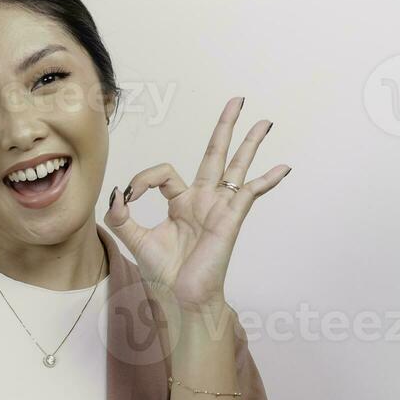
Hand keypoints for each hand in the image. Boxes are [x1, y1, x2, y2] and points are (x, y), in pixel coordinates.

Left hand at [104, 96, 290, 314]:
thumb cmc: (164, 274)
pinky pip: (250, 194)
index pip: (163, 174)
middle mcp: (203, 201)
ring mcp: (219, 208)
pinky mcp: (230, 219)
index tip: (128, 198)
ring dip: (250, 143)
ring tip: (264, 121)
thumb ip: (121, 216)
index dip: (142, 180)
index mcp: (181, 203)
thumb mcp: (134, 240)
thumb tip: (116, 192)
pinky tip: (283, 168)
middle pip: (215, 155)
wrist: (181, 299)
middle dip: (225, 127)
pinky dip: (266, 181)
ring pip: (236, 167)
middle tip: (237, 101)